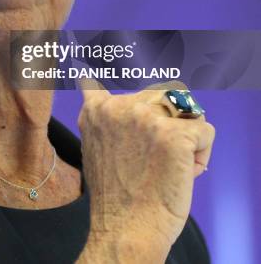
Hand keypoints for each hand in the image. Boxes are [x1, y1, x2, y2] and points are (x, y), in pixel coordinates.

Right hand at [77, 79, 214, 261]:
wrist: (125, 230)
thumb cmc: (115, 196)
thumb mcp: (94, 146)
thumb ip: (102, 118)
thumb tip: (93, 85)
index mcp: (97, 109)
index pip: (112, 78)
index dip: (121, 83)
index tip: (92, 68)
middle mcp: (120, 107)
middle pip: (164, 94)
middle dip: (169, 123)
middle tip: (157, 158)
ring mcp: (147, 118)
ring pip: (188, 110)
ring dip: (186, 135)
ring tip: (171, 164)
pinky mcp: (174, 135)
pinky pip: (205, 131)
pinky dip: (201, 154)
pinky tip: (185, 172)